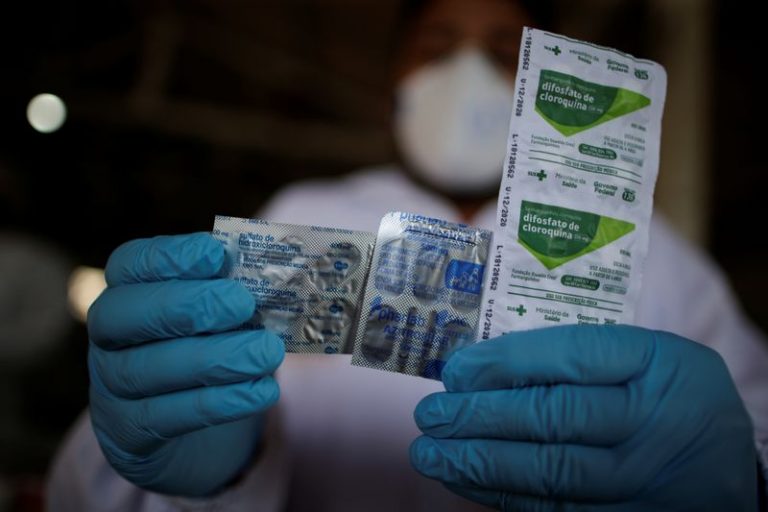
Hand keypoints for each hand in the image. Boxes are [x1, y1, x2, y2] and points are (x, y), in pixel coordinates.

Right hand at [88, 233, 283, 496]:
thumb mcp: (224, 312)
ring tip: (267, 353)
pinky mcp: (127, 433)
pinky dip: (218, 403)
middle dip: (187, 306)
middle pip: (124, 315)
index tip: (214, 254)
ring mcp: (109, 386)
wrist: (194, 419)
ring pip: (146, 370)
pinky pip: (165, 417)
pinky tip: (261, 391)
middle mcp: (107, 335)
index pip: (129, 263)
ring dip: (214, 359)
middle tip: (243, 304)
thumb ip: (235, 290)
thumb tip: (274, 273)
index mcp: (127, 290)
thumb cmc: (212, 344)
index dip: (168, 257)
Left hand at [410, 325, 757, 510]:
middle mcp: (655, 421)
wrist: (725, 468)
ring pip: (552, 472)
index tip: (457, 370)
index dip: (506, 362)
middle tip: (431, 415)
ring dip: (480, 463)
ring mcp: (645, 479)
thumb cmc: (667, 396)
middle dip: (481, 416)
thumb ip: (574, 356)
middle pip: (556, 417)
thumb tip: (480, 369)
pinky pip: (558, 510)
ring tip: (432, 452)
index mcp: (658, 363)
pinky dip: (504, 496)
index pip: (572, 354)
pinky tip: (466, 480)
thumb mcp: (641, 358)